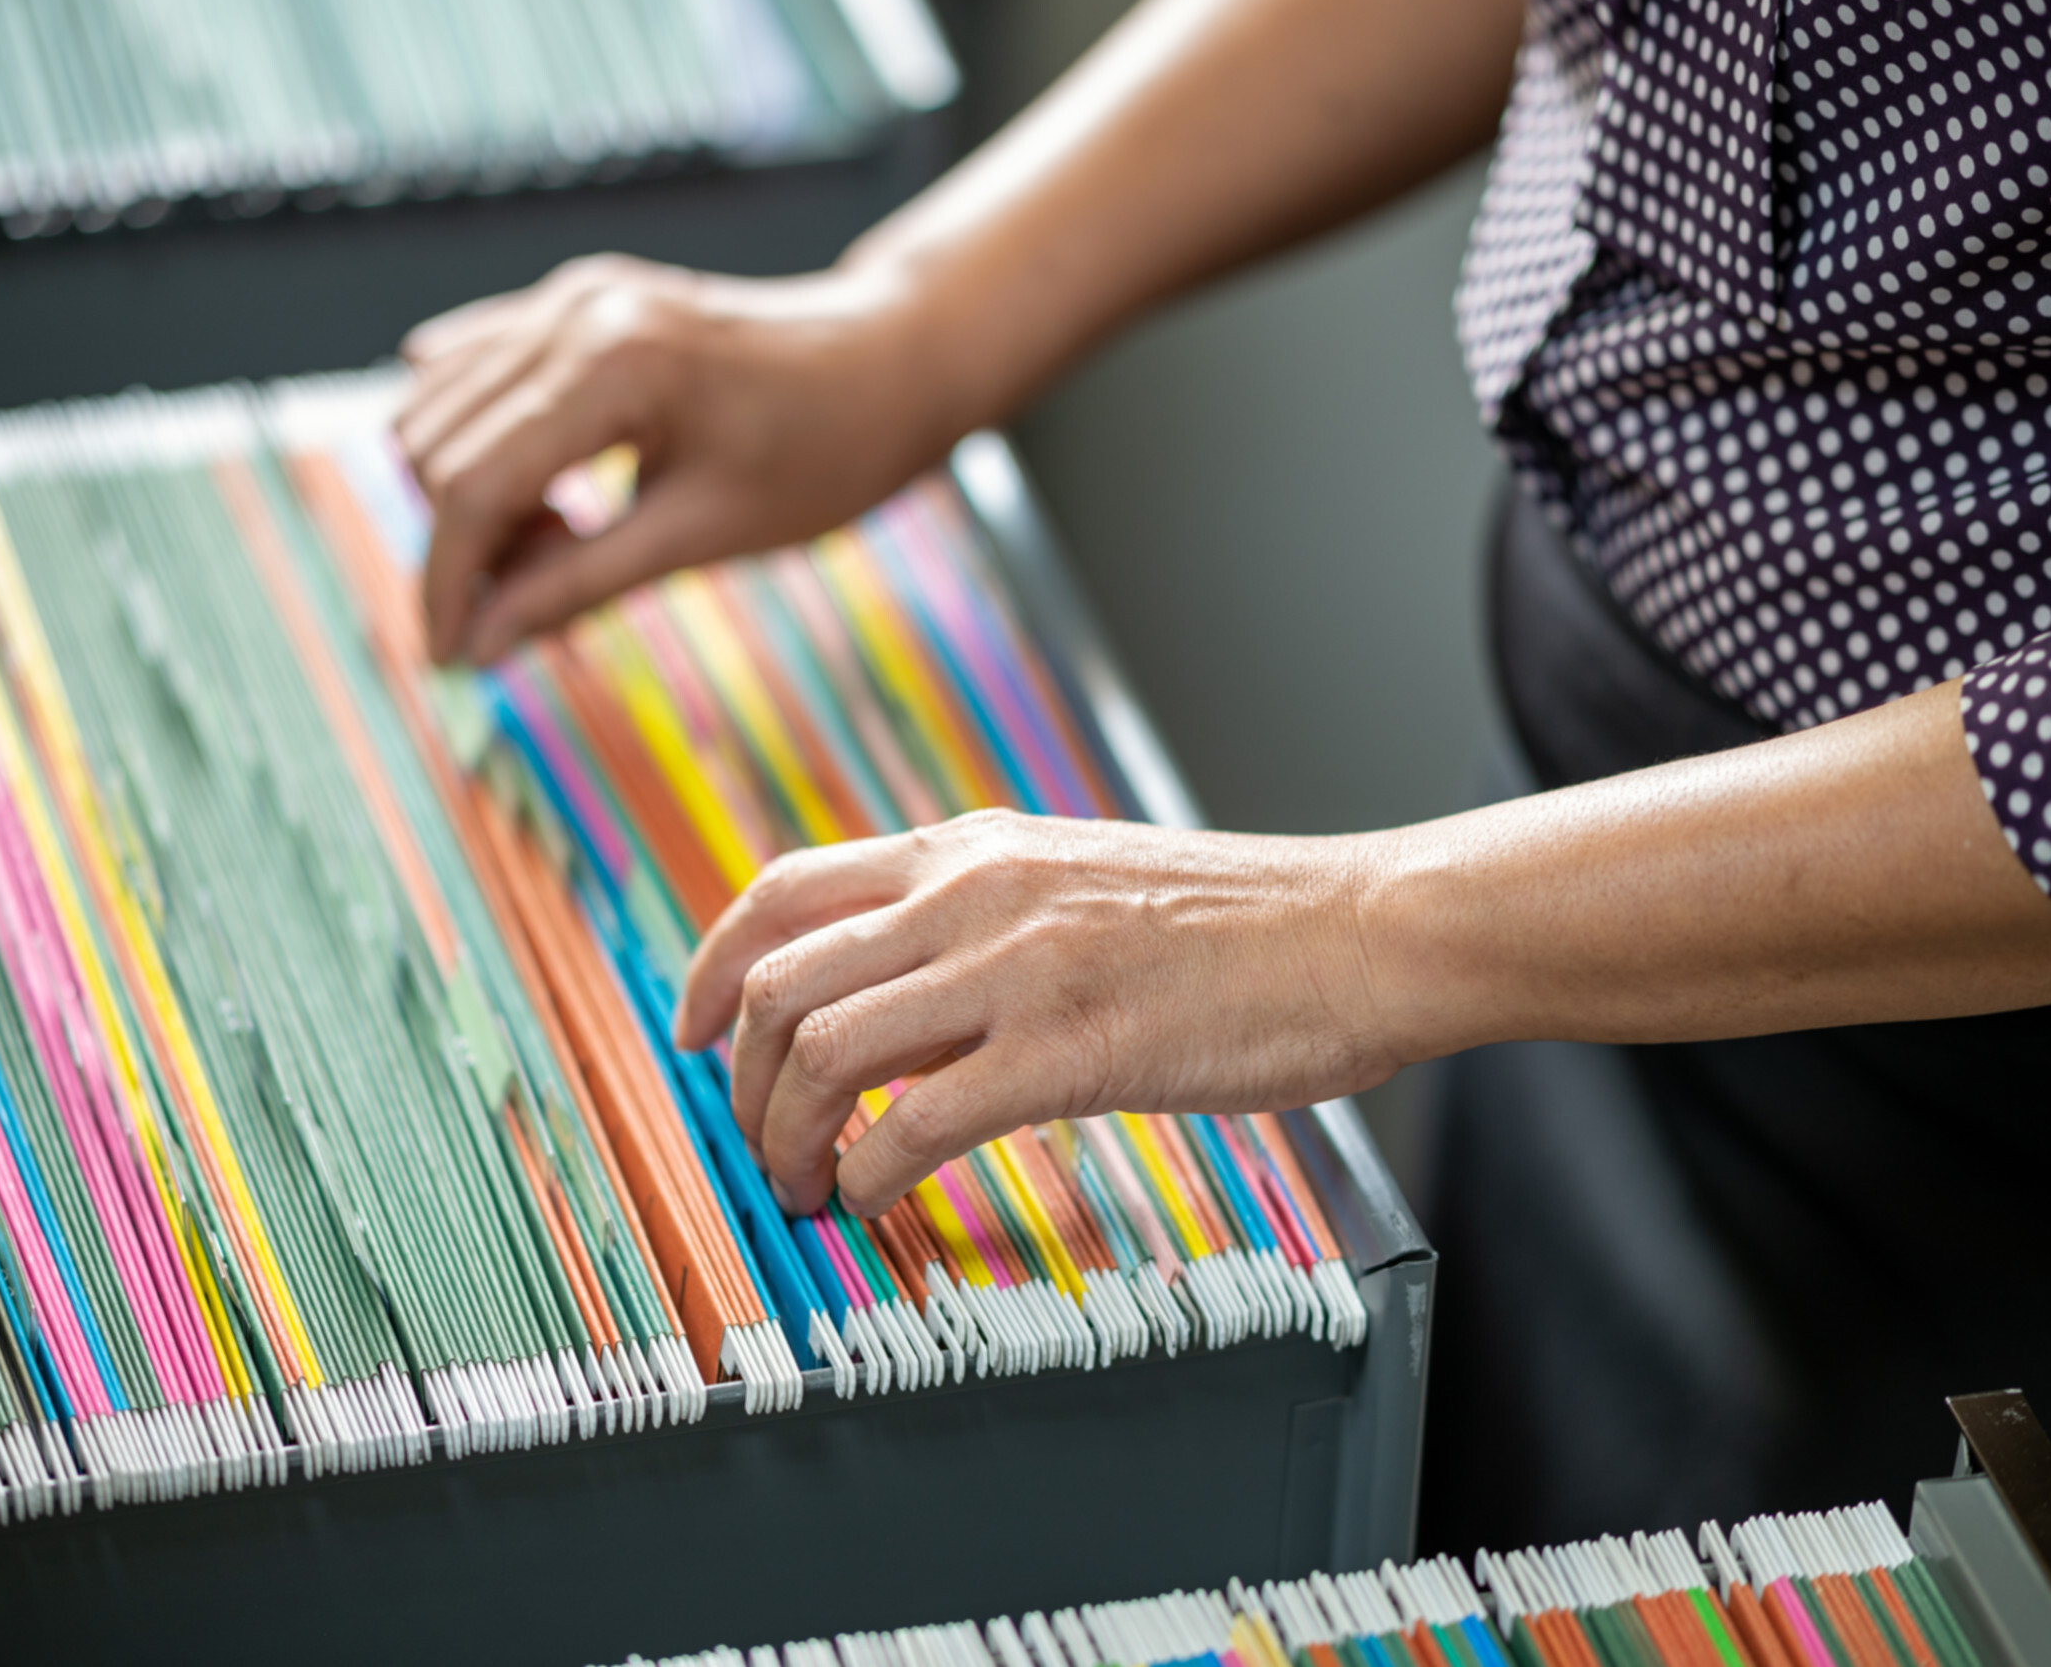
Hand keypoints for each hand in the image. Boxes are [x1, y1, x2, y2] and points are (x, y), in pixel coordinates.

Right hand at [393, 255, 962, 663]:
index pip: (472, 487)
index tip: (446, 658)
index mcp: (614, 370)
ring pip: (437, 404)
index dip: (447, 584)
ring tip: (559, 545)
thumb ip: (579, 585)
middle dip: (460, 542)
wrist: (891, 362)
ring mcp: (570, 296)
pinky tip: (550, 495)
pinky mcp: (576, 298)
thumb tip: (478, 646)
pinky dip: (481, 439)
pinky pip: (471, 367)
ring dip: (468, 493)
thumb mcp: (704, 535)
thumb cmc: (824, 452)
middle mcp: (574, 314)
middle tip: (530, 603)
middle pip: (436, 446)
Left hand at [672, 809, 1397, 1216]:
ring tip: (805, 1188)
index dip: (708, 967)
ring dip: (787, 1139)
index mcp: (969, 848)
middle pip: (775, 982)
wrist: (1362, 930)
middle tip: (757, 1143)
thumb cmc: (1240, 923)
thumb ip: (977, 923)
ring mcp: (1015, 967)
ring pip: (821, 1052)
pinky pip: (912, 1122)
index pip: (782, 891)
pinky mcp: (1069, 1048)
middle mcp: (970, 892)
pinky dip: (866, 1174)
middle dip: (737, 1079)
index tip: (689, 1032)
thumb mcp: (1077, 883)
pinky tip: (874, 1202)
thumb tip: (892, 1005)